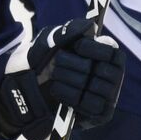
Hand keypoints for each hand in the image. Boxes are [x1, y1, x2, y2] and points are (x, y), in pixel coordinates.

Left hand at [0, 18, 125, 139]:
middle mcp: (113, 75)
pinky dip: (72, 98)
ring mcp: (109, 95)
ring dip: (70, 81)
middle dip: (75, 66)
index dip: (95, 48)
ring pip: (96, 87)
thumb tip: (91, 26)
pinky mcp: (101, 113)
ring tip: (55, 79)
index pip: (113, 51)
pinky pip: (92, 105)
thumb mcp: (52, 39)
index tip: (77, 46)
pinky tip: (59, 95)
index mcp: (106, 55)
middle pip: (103, 70)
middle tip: (57, 64)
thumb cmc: (44, 60)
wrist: (27, 89)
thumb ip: (71, 29)